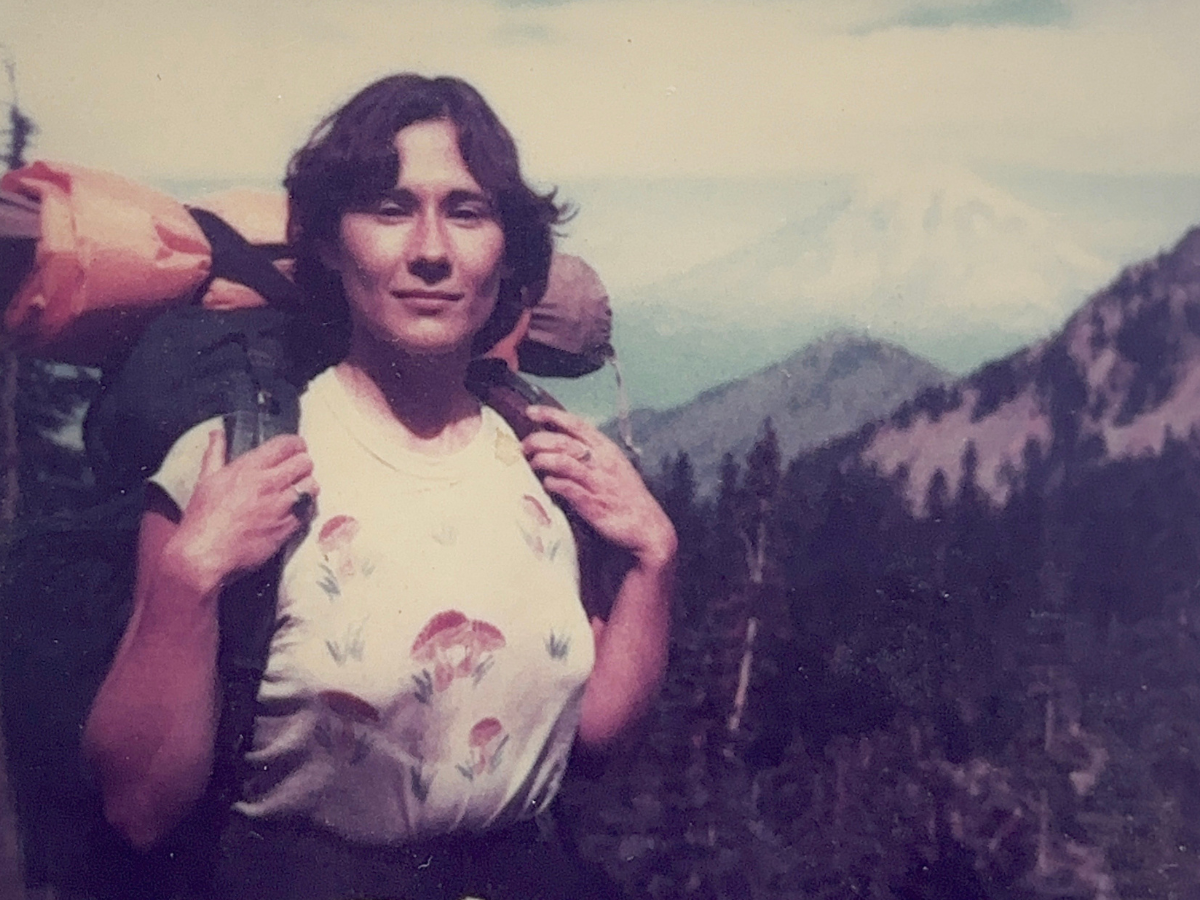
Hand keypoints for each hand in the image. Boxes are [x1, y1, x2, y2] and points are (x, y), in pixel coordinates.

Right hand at [170, 429, 317, 589]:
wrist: (203, 555)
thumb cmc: (202, 519)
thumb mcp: (206, 480)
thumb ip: (216, 453)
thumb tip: (217, 434)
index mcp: (248, 468)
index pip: (286, 444)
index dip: (295, 444)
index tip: (296, 447)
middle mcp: (268, 484)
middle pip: (305, 462)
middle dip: (303, 463)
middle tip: (297, 469)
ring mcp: (280, 506)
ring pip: (311, 486)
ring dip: (307, 486)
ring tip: (299, 489)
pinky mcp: (287, 527)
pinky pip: (308, 510)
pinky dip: (305, 508)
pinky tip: (295, 509)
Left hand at [522, 406, 675, 568]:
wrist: (647, 526)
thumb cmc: (627, 496)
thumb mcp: (613, 466)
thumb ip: (590, 454)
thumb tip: (561, 444)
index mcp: (606, 449)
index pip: (576, 424)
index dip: (552, 415)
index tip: (531, 412)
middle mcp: (601, 462)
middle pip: (564, 442)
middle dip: (539, 440)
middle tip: (524, 445)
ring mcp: (597, 483)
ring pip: (564, 461)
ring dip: (543, 460)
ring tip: (532, 463)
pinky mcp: (593, 504)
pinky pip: (568, 488)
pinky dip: (553, 483)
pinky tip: (546, 484)